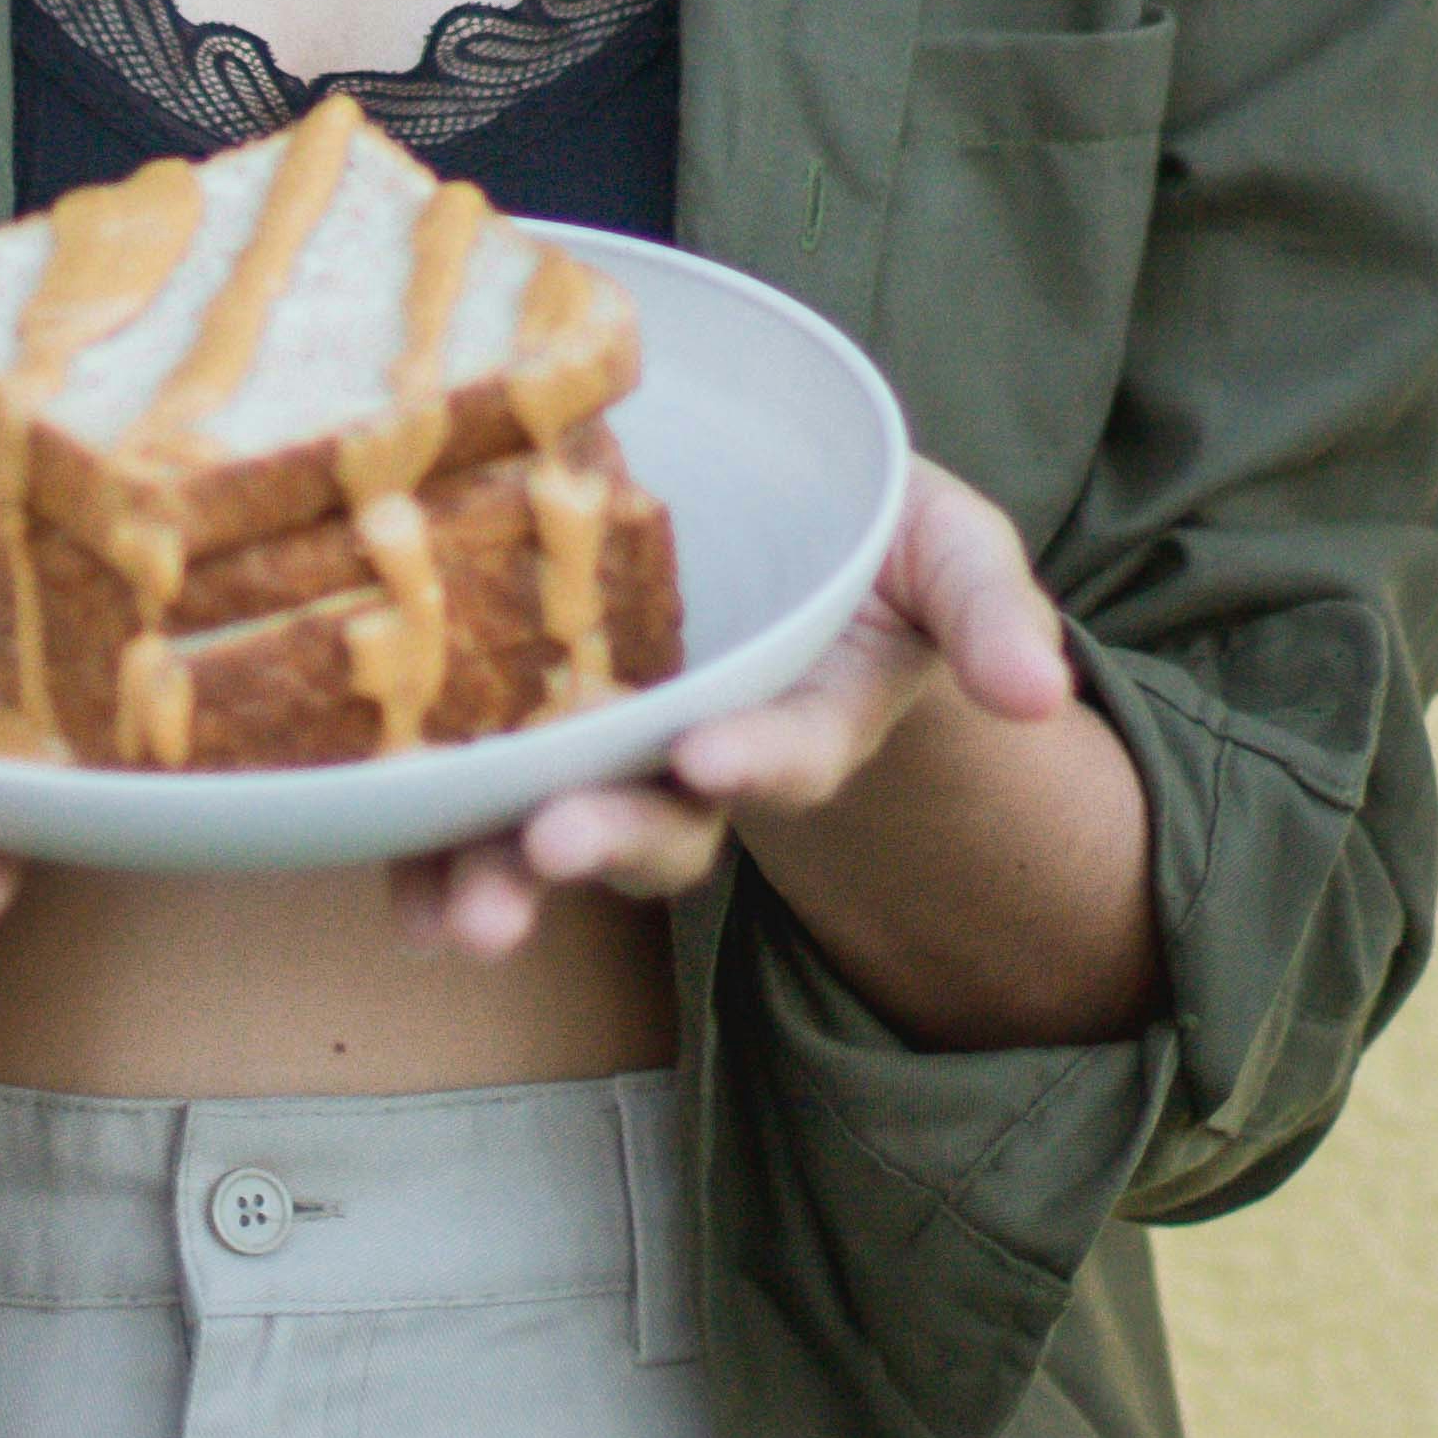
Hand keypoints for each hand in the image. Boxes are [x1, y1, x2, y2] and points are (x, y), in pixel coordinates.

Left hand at [390, 455, 1073, 961]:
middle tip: (550, 850)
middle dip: (609, 841)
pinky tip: (394, 887)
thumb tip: (1043, 689)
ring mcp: (616, 755)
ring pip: (563, 830)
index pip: (792, 747)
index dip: (757, 758)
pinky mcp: (534, 736)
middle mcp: (707, 752)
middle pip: (663, 824)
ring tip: (458, 915)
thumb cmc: (870, 536)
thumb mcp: (949, 548)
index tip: (715, 761)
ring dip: (505, 875)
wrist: (768, 523)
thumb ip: (991, 610)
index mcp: (810, 709)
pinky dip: (433, 850)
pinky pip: (480, 804)